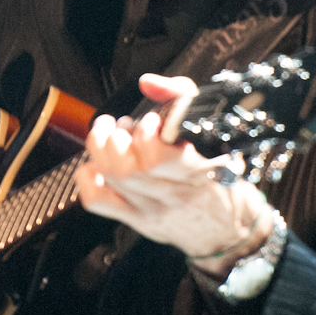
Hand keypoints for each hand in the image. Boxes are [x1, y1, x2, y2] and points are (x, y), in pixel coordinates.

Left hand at [75, 73, 274, 278]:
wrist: (228, 231)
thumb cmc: (223, 179)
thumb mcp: (218, 135)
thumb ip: (183, 99)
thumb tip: (148, 83)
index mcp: (197, 172)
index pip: (159, 159)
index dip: (146, 134)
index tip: (152, 119)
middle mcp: (172, 194)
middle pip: (127, 169)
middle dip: (115, 137)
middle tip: (122, 124)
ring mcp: (151, 210)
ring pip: (112, 179)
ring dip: (101, 149)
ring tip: (110, 135)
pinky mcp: (135, 220)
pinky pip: (98, 201)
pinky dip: (87, 178)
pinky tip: (97, 163)